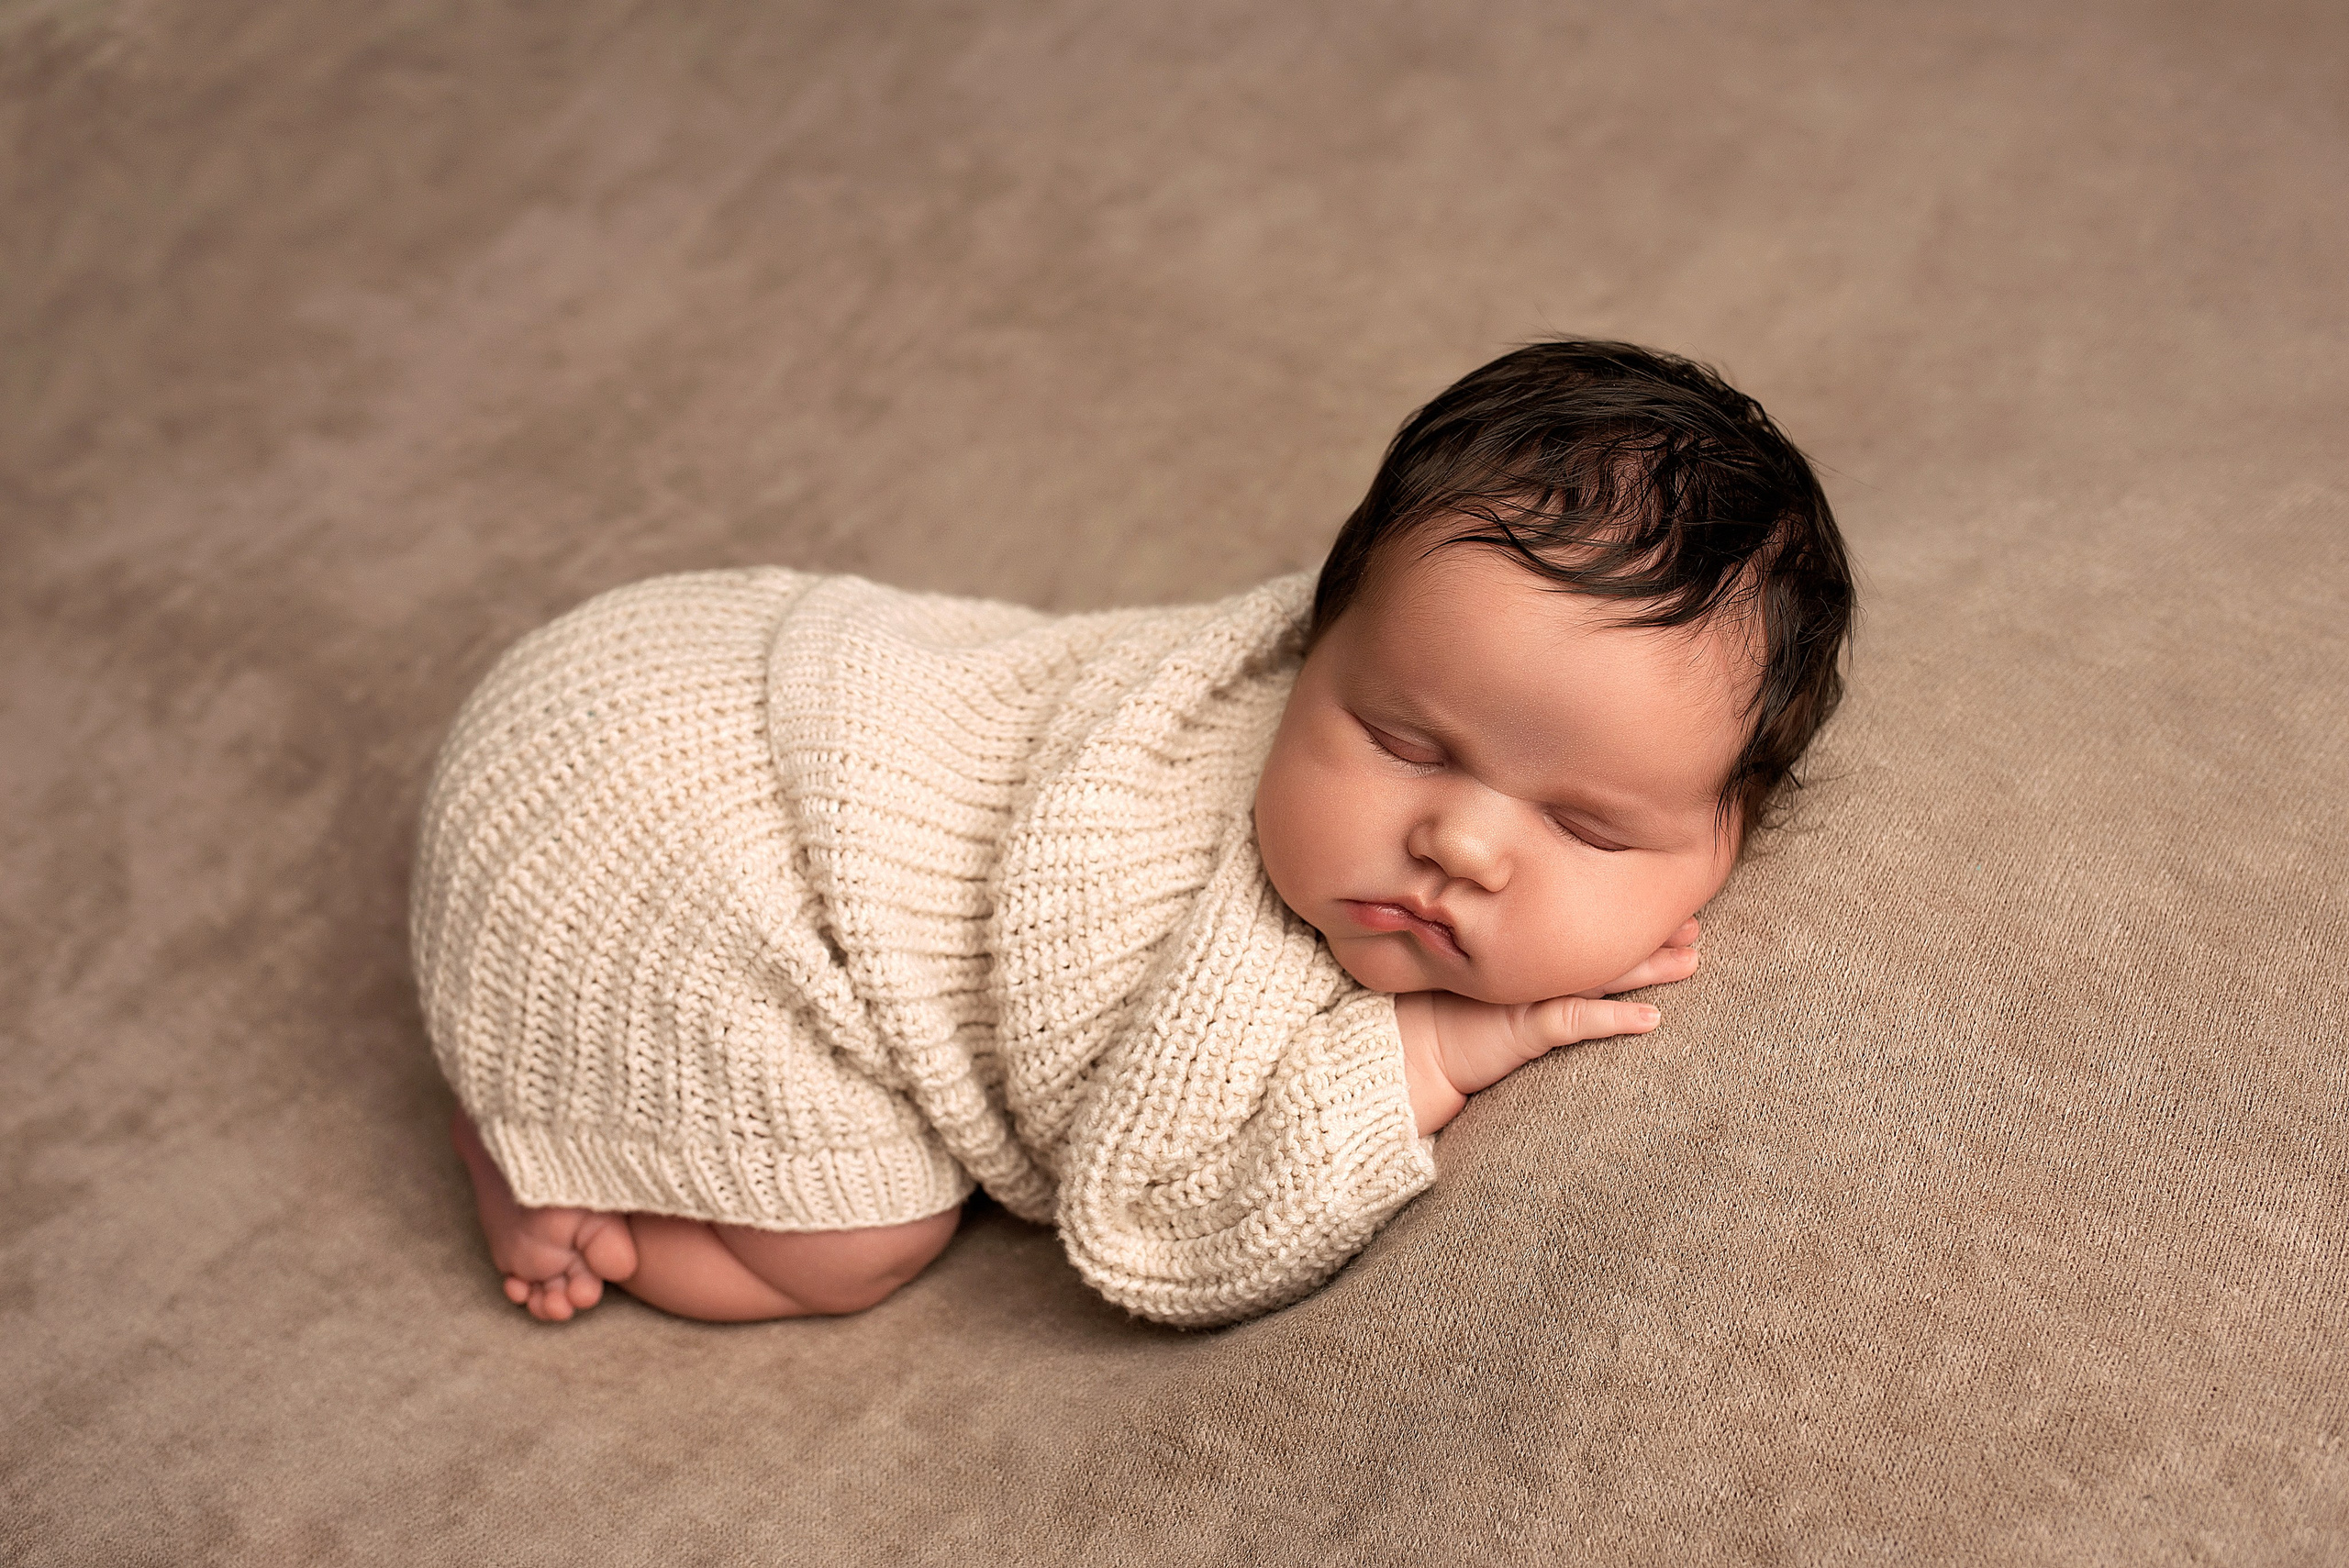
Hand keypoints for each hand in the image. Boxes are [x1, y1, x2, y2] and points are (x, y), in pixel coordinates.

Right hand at [1393, 918, 1703, 1135]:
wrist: (1399, 1048)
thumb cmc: (1431, 1013)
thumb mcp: (1472, 976)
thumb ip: (1499, 951)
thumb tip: (1526, 928)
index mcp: (1521, 954)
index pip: (1580, 927)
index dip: (1621, 914)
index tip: (1660, 896)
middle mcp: (1529, 969)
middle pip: (1601, 946)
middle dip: (1650, 934)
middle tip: (1693, 922)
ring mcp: (1528, 996)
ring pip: (1601, 978)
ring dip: (1649, 970)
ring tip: (1691, 961)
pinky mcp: (1524, 1030)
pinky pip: (1577, 1024)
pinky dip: (1616, 1021)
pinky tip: (1652, 1020)